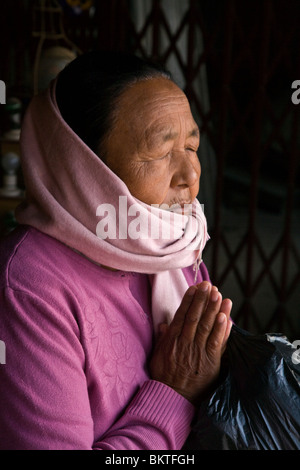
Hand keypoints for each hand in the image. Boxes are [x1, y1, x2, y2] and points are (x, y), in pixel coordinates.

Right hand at [150, 281, 231, 404]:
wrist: (172, 399)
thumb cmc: (165, 377)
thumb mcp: (157, 356)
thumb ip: (162, 339)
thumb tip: (164, 324)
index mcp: (172, 340)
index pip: (182, 315)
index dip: (189, 300)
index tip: (195, 287)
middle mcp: (185, 342)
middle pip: (195, 317)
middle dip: (203, 299)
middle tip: (209, 285)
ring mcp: (198, 351)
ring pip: (207, 326)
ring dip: (213, 309)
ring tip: (219, 294)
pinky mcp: (210, 362)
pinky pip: (217, 342)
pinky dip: (221, 329)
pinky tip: (225, 316)